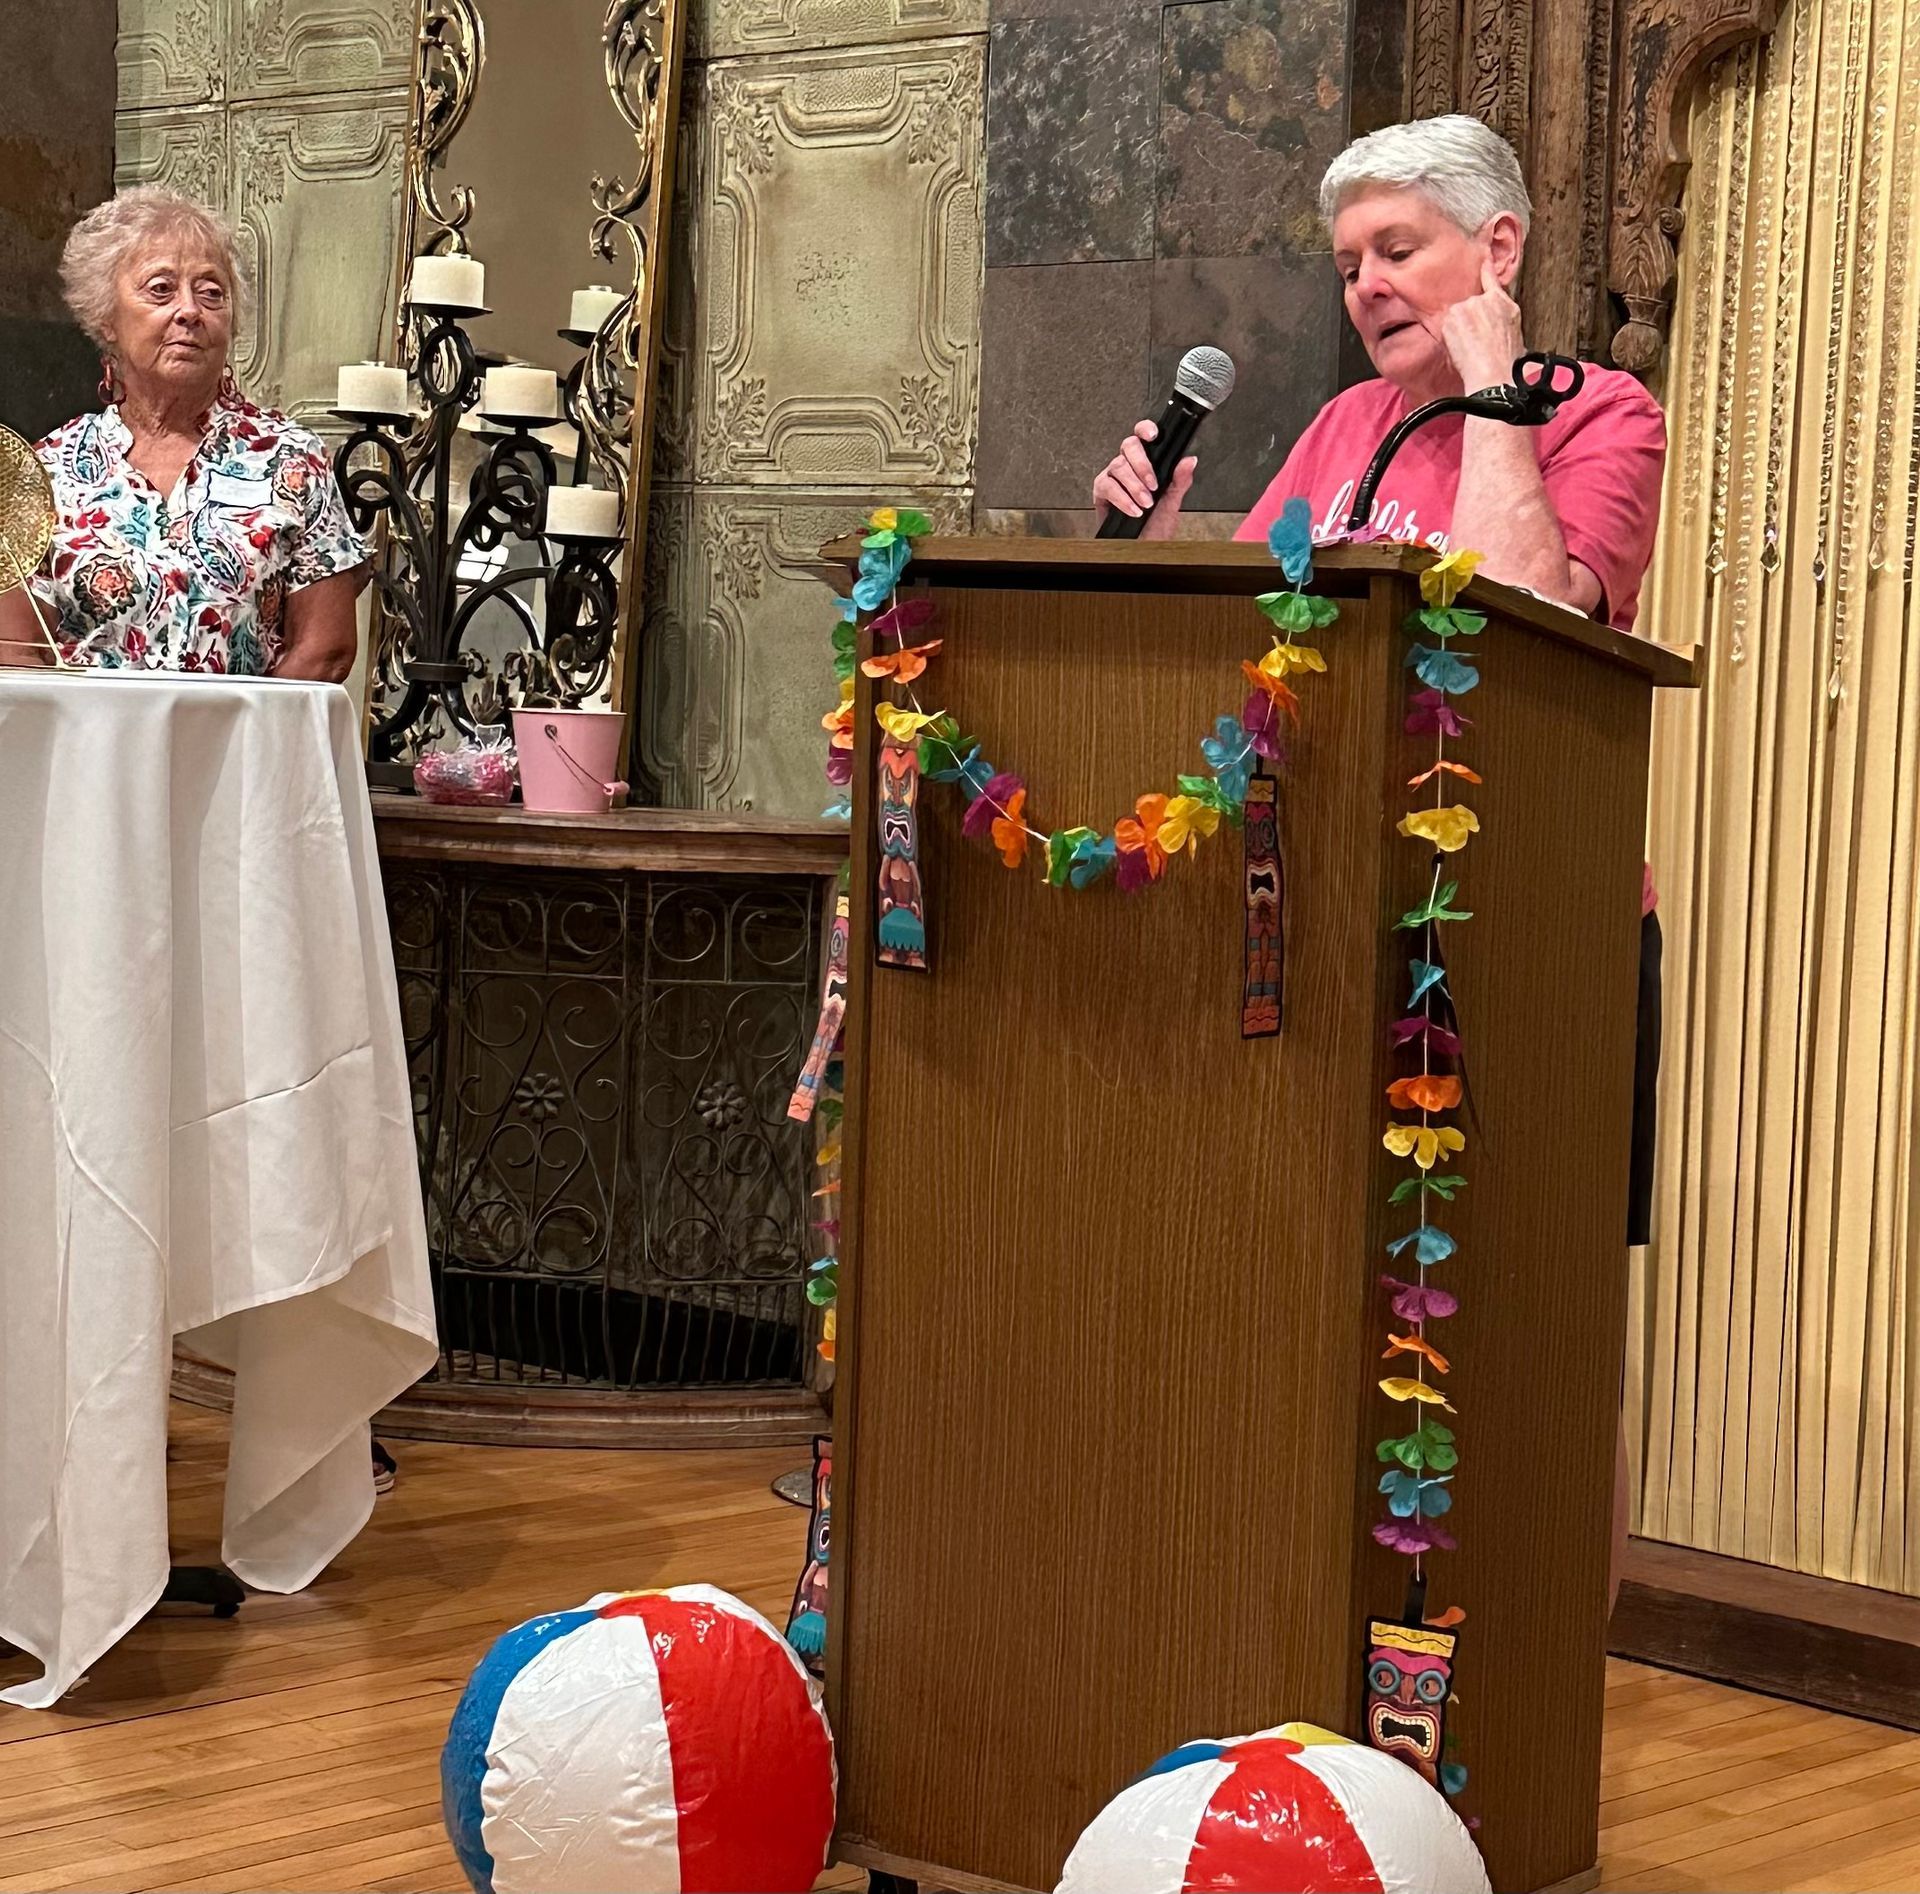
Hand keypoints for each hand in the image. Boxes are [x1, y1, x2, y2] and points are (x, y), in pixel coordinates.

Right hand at [1092, 420, 1196, 539]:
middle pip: (1128, 445)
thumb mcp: (1173, 502)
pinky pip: (1107, 486)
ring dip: (1134, 486)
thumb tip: (1190, 460)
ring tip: (1145, 503)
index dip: (1145, 429)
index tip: (1153, 435)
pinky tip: (1133, 510)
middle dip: (1142, 464)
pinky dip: (1122, 498)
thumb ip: (1180, 480)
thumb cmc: (1155, 526)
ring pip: (1118, 466)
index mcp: (1146, 462)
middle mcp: (1128, 466)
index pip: (1142, 437)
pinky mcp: (1101, 491)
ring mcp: (1113, 477)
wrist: (1142, 549)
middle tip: (1153, 485)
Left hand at [1439, 260, 1524, 392]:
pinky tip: (1461, 347)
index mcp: (1505, 304)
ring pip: (1458, 316)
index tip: (1482, 257)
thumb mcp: (1513, 334)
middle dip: (1469, 321)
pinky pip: (1447, 325)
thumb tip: (1493, 323)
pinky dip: (1450, 336)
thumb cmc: (1506, 363)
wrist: (1493, 373)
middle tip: (1474, 342)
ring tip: (1470, 348)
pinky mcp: (1454, 315)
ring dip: (1459, 330)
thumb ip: (1500, 318)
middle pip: (1470, 305)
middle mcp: (1487, 300)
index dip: (1485, 266)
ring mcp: (1470, 306)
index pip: (1491, 278)